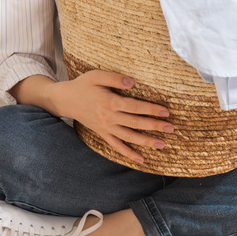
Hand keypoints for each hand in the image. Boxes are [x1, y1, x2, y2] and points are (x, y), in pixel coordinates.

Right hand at [50, 70, 173, 163]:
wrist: (66, 100)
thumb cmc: (83, 85)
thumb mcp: (97, 75)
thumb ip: (115, 78)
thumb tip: (133, 83)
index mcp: (110, 102)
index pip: (135, 107)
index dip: (151, 109)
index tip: (165, 111)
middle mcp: (109, 117)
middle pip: (135, 123)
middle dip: (154, 126)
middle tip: (171, 128)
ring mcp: (106, 127)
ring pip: (129, 137)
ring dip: (146, 142)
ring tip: (162, 145)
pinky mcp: (103, 133)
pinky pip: (117, 146)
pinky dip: (128, 153)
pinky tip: (141, 160)